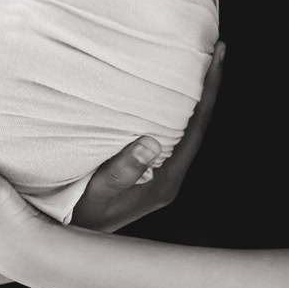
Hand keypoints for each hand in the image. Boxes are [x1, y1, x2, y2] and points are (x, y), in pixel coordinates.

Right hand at [72, 41, 224, 231]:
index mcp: (166, 182)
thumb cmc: (80, 217)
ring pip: (185, 125)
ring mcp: (160, 170)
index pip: (197, 129)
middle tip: (216, 48)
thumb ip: (121, 172)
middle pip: (198, 123)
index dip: (210, 92)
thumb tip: (151, 141)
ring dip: (193, 93)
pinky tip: (170, 87)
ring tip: (199, 60)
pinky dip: (174, 103)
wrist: (70, 238)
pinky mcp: (148, 166)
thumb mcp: (97, 195)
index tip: (217, 59)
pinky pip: (169, 128)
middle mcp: (169, 174)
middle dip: (209, 86)